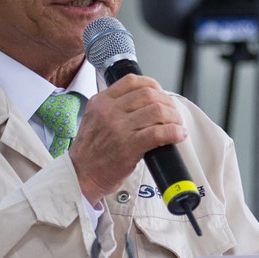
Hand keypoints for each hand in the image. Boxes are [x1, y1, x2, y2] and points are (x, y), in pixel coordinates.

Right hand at [69, 76, 186, 204]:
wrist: (80, 176)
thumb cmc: (89, 153)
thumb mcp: (93, 120)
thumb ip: (112, 108)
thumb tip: (142, 103)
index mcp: (101, 102)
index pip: (132, 81)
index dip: (153, 85)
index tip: (160, 94)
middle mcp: (109, 111)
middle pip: (149, 94)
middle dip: (167, 103)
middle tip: (172, 113)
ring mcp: (119, 128)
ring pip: (157, 111)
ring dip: (173, 117)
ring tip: (177, 125)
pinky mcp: (129, 146)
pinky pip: (158, 133)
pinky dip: (173, 132)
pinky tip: (178, 135)